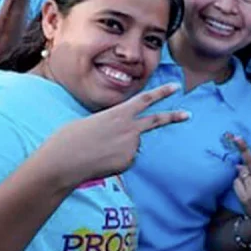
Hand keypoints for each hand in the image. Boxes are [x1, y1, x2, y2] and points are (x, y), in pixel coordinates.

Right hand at [38, 84, 187, 187]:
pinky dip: (116, 161)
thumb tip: (121, 136)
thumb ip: (112, 124)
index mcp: (118, 113)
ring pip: (132, 145)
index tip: (176, 87)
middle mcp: (130, 128)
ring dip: (119, 148)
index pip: (145, 99)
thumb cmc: (69, 139)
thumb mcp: (91, 122)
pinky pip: (127, 159)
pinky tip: (102, 162)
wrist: (63, 163)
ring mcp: (131, 146)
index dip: (162, 92)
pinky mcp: (129, 162)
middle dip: (174, 116)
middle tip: (188, 114)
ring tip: (98, 151)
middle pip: (156, 120)